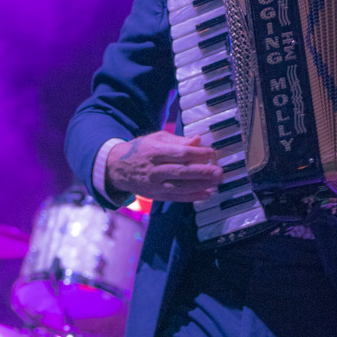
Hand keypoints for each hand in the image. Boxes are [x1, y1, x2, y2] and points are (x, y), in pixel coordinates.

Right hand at [105, 131, 222, 201]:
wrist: (118, 168)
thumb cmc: (142, 149)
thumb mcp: (157, 138)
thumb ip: (178, 141)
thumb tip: (199, 140)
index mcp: (155, 151)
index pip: (180, 153)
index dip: (198, 154)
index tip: (212, 153)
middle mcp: (155, 169)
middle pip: (182, 172)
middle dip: (202, 172)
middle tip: (219, 171)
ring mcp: (155, 184)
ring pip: (180, 187)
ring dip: (200, 185)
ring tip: (217, 182)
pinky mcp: (156, 195)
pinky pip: (176, 197)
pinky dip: (192, 197)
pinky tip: (206, 194)